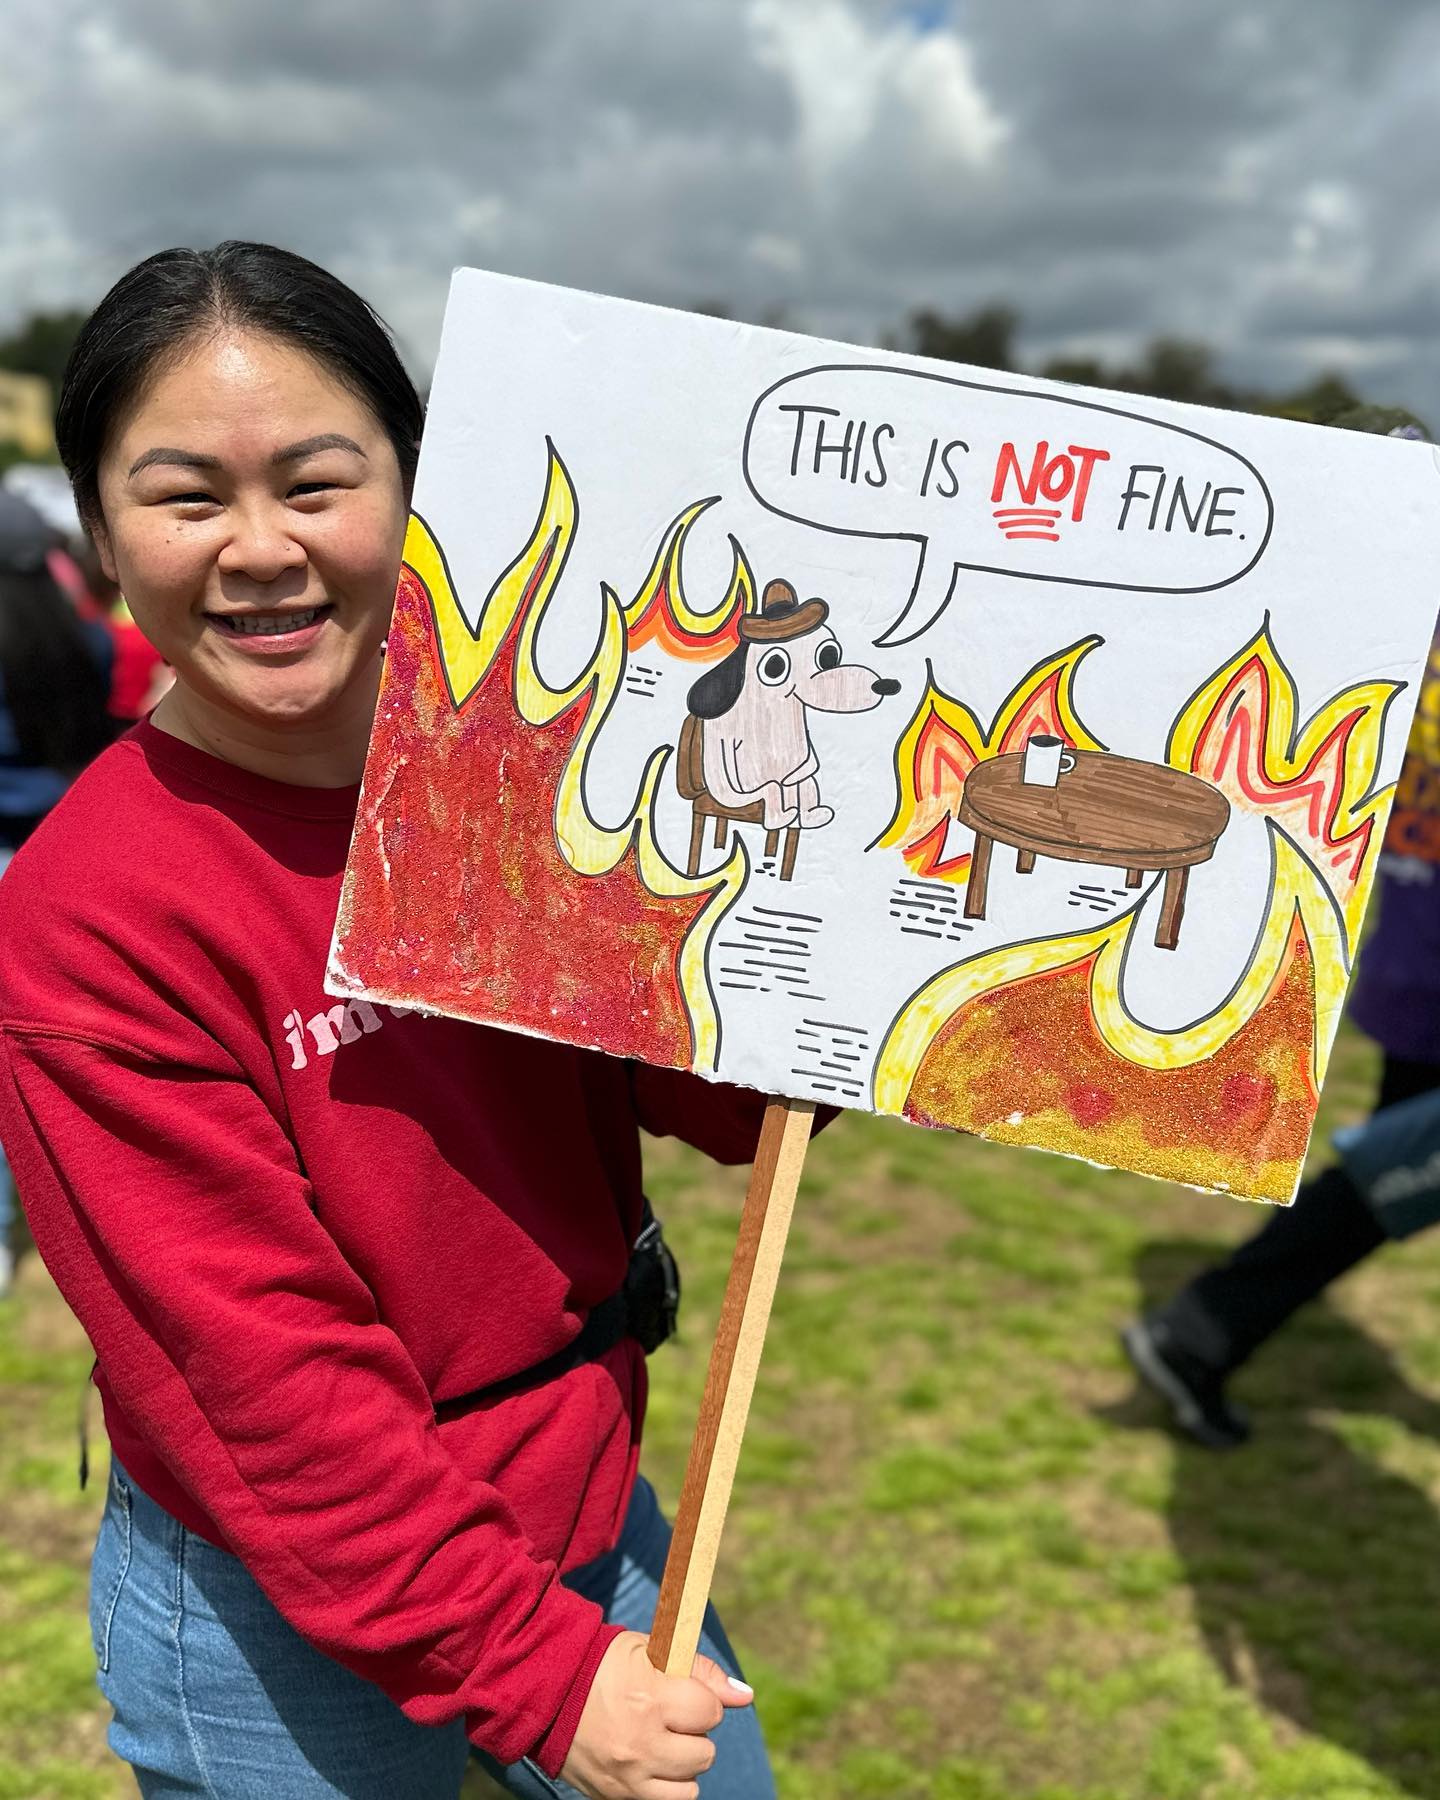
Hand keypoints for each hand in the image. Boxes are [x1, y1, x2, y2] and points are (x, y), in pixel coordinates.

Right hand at [559, 1630, 753, 1799]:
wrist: (548, 1694)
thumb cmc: (606, 1665)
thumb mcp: (653, 1651)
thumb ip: (702, 1671)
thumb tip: (746, 1697)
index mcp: (650, 1697)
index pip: (711, 1711)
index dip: (700, 1698)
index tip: (679, 1691)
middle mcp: (641, 1742)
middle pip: (705, 1752)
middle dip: (693, 1732)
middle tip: (668, 1715)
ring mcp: (628, 1776)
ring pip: (691, 1784)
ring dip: (683, 1762)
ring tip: (660, 1741)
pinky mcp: (616, 1797)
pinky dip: (667, 1785)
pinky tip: (652, 1762)